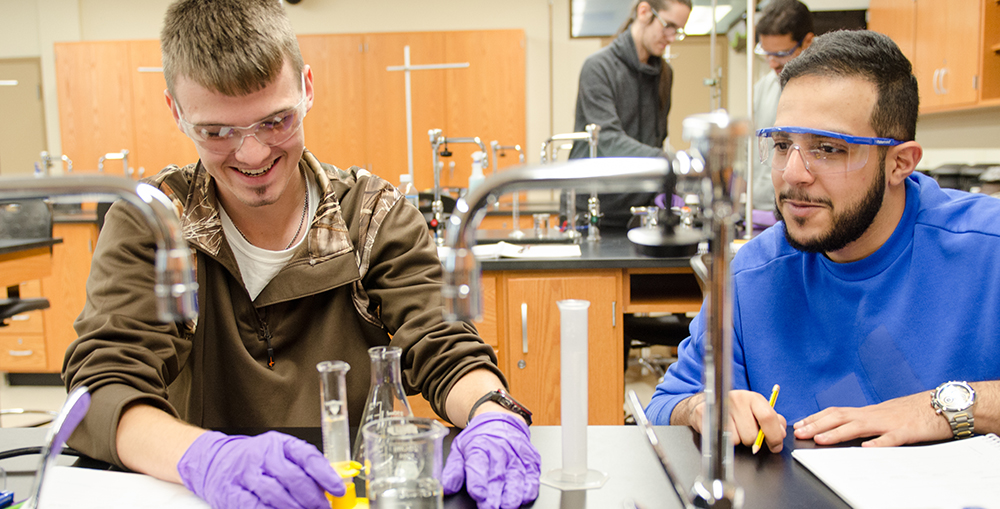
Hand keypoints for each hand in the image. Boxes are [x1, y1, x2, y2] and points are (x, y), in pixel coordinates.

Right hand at [177, 430, 344, 508]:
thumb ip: (303, 468)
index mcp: (280, 444)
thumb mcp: (280, 455)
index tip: (339, 490)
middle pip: (293, 478)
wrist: (215, 460)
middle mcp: (263, 455)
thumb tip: (330, 487)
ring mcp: (246, 474)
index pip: (307, 457)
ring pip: (275, 494)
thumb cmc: (255, 460)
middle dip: (313, 498)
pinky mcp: (231, 492)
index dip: (326, 475)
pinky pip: (255, 506)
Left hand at [441, 412, 540, 508]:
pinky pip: (532, 475)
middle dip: (495, 494)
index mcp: (479, 446)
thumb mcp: (460, 449)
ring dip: (513, 494)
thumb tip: (447, 488)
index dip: (478, 481)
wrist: (501, 421)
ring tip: (508, 506)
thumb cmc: (480, 438)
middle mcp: (499, 450)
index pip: (478, 464)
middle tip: (490, 508)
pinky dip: (530, 487)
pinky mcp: (530, 459)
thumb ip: (453, 470)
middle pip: (498, 475)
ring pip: (516, 476)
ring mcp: (516, 454)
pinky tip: (524, 497)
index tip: (478, 495)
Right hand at [675, 390, 786, 452]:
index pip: (768, 417)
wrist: (706, 403)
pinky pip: (723, 439)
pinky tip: (724, 431)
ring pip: (738, 440)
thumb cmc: (735, 410)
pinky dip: (725, 440)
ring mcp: (721, 406)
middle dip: (753, 441)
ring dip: (738, 441)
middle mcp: (737, 399)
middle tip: (748, 433)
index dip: (774, 436)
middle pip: (752, 434)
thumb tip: (781, 432)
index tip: (775, 445)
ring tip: (734, 430)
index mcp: (753, 398)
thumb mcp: (757, 410)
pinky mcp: (706, 415)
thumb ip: (773, 420)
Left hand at [793, 391, 950, 446]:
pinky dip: (878, 442)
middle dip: (817, 425)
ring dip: (837, 433)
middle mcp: (873, 414)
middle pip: (840, 417)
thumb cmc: (911, 412)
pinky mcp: (907, 431)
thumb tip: (844, 428)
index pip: (836, 412)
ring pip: (858, 426)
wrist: (941, 405)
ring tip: (821, 439)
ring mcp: (889, 422)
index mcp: (867, 412)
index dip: (816, 418)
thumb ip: (865, 421)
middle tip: (799, 433)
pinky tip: (866, 447)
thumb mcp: (883, 415)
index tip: (799, 424)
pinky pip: (891, 438)